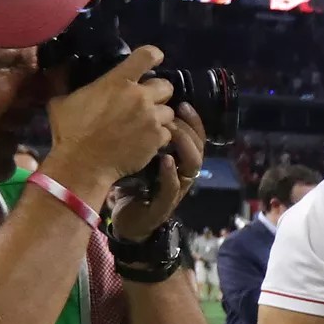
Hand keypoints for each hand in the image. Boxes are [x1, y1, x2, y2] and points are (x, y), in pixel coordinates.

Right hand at [43, 46, 176, 193]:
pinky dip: (159, 136)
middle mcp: (139, 96)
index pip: (147, 56)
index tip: (153, 60)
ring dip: (159, 117)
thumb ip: (70, 85)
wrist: (83, 164)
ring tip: (145, 125)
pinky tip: (146, 140)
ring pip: (169, 111)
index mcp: (117, 81)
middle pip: (166, 86)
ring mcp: (152, 117)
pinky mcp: (158, 137)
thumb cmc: (70, 132)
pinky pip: (168, 132)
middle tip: (146, 103)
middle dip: (158, 93)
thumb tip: (60, 70)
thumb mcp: (62, 101)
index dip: (153, 56)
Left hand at [109, 100, 205, 241]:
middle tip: (174, 115)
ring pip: (192, 165)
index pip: (195, 135)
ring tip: (170, 133)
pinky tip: (165, 160)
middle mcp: (182, 172)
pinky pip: (173, 187)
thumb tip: (137, 106)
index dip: (193, 120)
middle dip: (189, 128)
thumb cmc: (130, 184)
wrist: (124, 220)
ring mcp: (176, 188)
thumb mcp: (137, 155)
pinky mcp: (164, 205)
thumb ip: (141, 136)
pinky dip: (170, 173)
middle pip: (199, 146)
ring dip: (184, 146)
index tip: (182, 103)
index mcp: (178, 159)